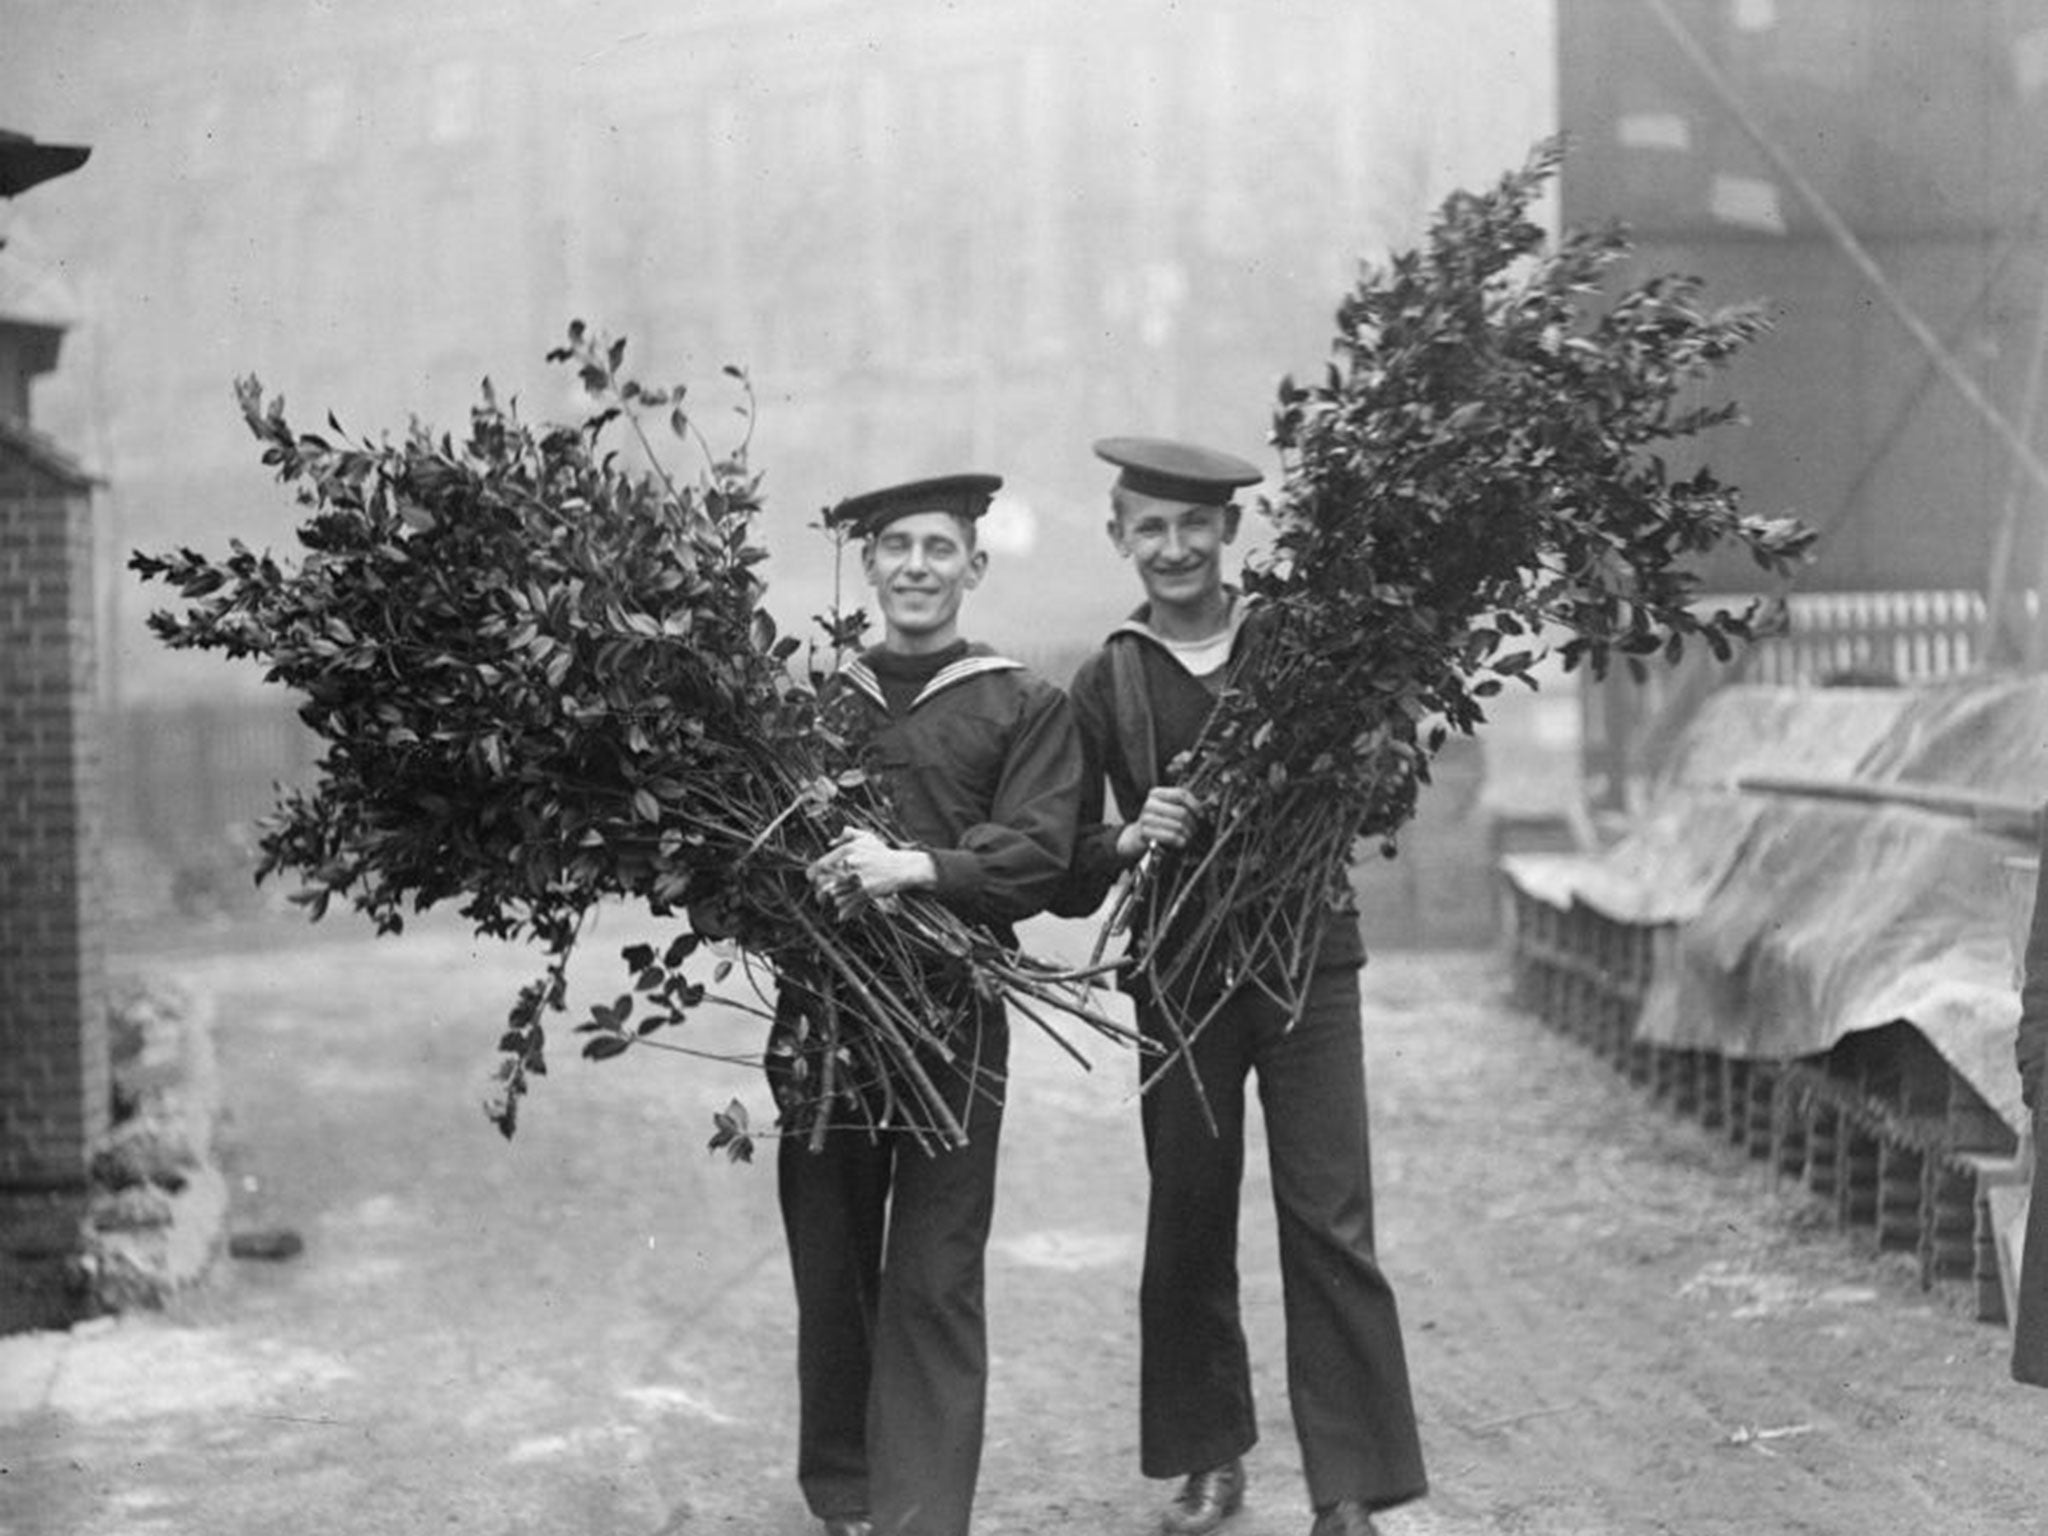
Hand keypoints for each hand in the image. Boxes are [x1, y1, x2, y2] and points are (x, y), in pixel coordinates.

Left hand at [807, 828, 935, 918]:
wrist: (902, 867)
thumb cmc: (882, 853)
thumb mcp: (867, 838)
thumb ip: (848, 834)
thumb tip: (830, 842)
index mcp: (848, 850)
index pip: (821, 864)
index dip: (813, 873)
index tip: (812, 879)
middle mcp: (850, 863)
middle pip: (825, 881)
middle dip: (820, 890)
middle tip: (819, 896)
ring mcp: (857, 878)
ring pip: (835, 893)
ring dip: (833, 899)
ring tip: (833, 902)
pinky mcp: (865, 891)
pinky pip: (847, 902)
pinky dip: (843, 909)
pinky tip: (841, 913)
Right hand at [1115, 785, 1199, 861]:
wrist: (1137, 835)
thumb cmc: (1158, 821)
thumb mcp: (1167, 808)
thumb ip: (1181, 805)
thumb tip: (1203, 810)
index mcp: (1157, 793)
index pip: (1181, 794)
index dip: (1195, 805)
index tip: (1201, 815)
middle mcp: (1150, 803)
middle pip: (1181, 812)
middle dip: (1192, 824)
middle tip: (1195, 830)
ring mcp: (1146, 818)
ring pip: (1178, 826)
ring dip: (1188, 834)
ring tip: (1189, 837)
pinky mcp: (1145, 832)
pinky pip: (1170, 837)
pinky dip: (1180, 841)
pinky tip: (1182, 842)